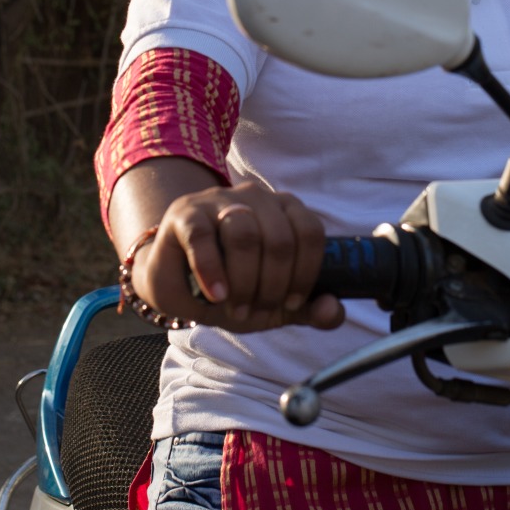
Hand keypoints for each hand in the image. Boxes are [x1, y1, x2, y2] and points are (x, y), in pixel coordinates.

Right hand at [132, 182, 342, 332]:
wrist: (175, 282)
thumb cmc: (230, 287)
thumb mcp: (271, 304)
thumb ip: (306, 309)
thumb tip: (334, 311)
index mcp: (284, 212)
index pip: (309, 232)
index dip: (306, 273)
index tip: (291, 304)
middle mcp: (256, 199)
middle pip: (279, 238)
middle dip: (272, 285)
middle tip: (257, 311)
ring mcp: (219, 201)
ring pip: (243, 232)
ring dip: (244, 280)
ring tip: (234, 306)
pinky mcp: (186, 213)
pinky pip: (202, 236)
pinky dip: (212, 269)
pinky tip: (215, 294)